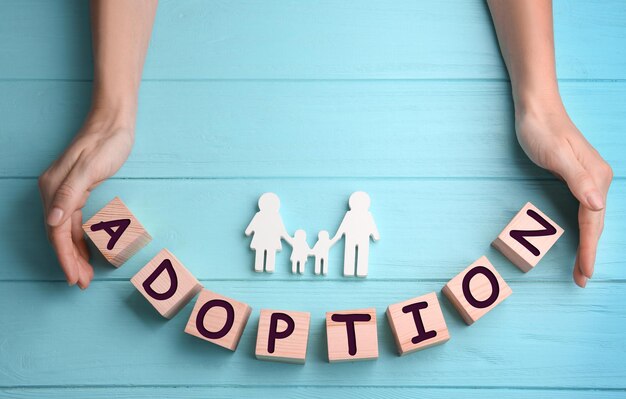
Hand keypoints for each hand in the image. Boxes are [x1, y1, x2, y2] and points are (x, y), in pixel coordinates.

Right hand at [38, 108, 134, 288]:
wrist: (114, 122)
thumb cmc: (106, 143)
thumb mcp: (90, 168)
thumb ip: (70, 194)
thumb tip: (53, 221)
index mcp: (54, 188)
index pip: (56, 232)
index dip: (65, 258)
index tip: (74, 279)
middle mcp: (54, 192)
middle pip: (59, 235)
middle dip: (69, 261)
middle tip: (82, 284)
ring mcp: (65, 191)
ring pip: (66, 231)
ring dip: (74, 254)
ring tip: (84, 275)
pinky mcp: (78, 190)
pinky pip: (74, 223)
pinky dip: (79, 240)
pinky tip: (86, 253)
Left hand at [515, 103, 612, 286]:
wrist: (536, 108)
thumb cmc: (541, 130)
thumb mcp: (556, 155)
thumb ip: (577, 179)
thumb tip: (598, 205)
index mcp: (595, 177)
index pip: (593, 221)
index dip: (589, 248)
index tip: (586, 272)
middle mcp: (598, 179)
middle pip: (596, 223)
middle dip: (590, 252)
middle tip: (581, 278)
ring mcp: (590, 177)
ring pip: (592, 218)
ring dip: (588, 242)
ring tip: (582, 266)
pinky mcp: (578, 175)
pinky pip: (585, 209)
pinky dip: (584, 228)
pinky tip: (581, 237)